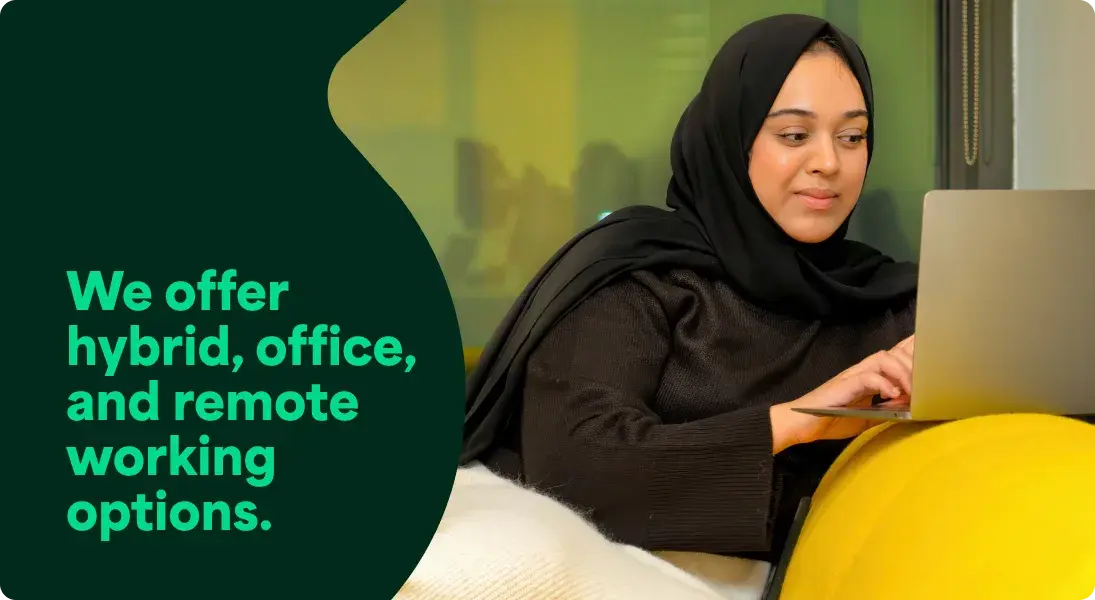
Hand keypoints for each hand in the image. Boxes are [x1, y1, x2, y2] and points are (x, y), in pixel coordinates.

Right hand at [770, 335, 914, 452]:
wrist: (801, 423)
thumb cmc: (830, 418)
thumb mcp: (866, 418)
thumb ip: (886, 412)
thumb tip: (909, 411)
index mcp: (869, 376)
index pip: (894, 354)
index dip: (913, 347)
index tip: (934, 346)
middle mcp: (862, 370)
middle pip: (894, 352)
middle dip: (915, 362)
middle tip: (928, 381)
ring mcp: (853, 375)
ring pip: (884, 359)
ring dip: (902, 373)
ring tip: (911, 393)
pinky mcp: (844, 384)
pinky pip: (868, 376)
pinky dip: (884, 384)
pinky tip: (892, 396)